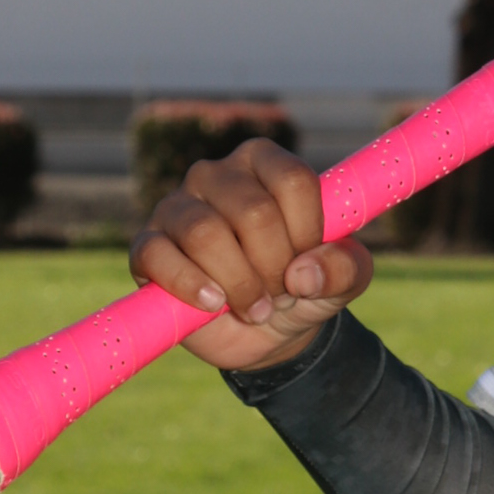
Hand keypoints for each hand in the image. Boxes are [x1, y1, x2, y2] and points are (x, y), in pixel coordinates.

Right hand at [129, 138, 373, 371]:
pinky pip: (158, 256)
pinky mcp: (148, 245)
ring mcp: (177, 207)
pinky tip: (213, 305)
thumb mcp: (343, 280)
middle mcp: (217, 174)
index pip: (293, 180)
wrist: (265, 330)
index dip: (307, 233)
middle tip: (279, 293)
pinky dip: (190, 286)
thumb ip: (346, 267)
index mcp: (266, 163)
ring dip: (238, 283)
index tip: (307, 262)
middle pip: (254, 212)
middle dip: (274, 267)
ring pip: (206, 233)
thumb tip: (304, 273)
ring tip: (253, 307)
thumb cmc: (304, 286)